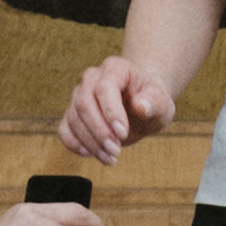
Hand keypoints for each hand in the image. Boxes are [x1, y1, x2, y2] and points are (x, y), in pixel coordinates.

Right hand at [53, 55, 171, 165]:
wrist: (141, 106)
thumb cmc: (151, 101)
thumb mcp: (162, 103)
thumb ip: (154, 102)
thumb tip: (140, 106)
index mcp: (115, 68)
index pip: (105, 86)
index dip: (111, 111)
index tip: (122, 133)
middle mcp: (92, 77)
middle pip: (84, 102)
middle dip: (99, 131)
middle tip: (116, 150)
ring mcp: (79, 94)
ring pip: (73, 118)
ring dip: (90, 142)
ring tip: (110, 157)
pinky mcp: (73, 113)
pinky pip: (64, 128)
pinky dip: (74, 144)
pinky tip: (90, 153)